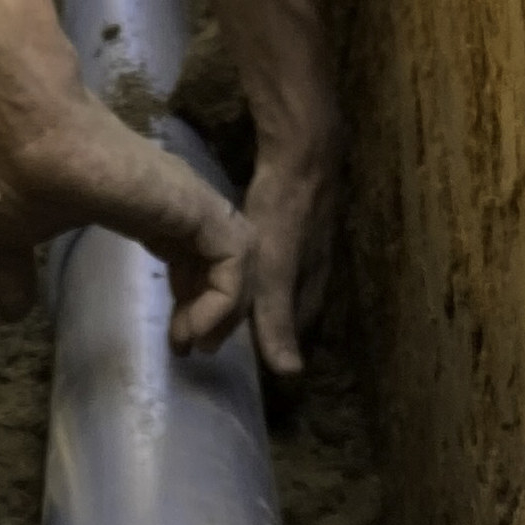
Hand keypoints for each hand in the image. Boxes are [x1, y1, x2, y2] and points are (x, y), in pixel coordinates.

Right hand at [0, 89, 251, 354]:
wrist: (24, 131)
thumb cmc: (18, 174)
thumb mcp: (10, 238)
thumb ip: (15, 275)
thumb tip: (7, 314)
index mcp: (144, 208)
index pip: (193, 255)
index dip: (193, 298)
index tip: (174, 337)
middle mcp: (176, 202)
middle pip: (226, 261)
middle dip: (219, 310)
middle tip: (192, 348)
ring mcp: (189, 200)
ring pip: (242, 259)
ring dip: (229, 308)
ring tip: (197, 343)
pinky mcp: (194, 204)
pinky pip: (235, 258)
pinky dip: (226, 298)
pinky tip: (193, 326)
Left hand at [239, 118, 341, 381]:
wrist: (302, 150)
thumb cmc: (288, 212)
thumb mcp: (276, 270)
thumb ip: (276, 319)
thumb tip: (289, 373)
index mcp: (311, 291)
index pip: (289, 336)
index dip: (264, 346)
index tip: (226, 351)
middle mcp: (313, 274)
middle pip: (282, 313)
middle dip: (254, 324)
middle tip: (211, 327)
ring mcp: (306, 246)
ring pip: (276, 286)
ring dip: (250, 296)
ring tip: (214, 299)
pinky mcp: (293, 222)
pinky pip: (267, 259)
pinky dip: (248, 268)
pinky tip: (231, 259)